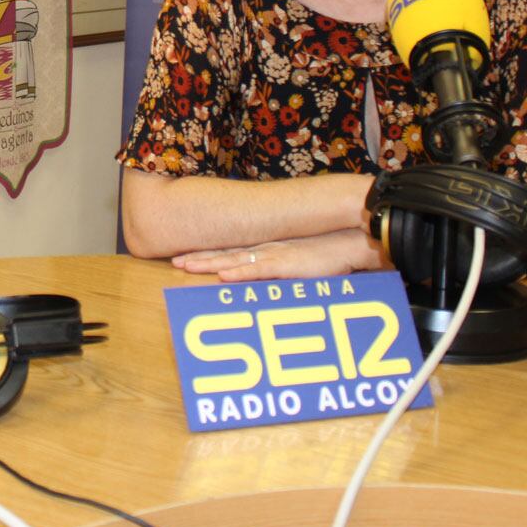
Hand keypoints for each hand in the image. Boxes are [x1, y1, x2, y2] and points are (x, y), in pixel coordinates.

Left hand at [170, 228, 385, 282]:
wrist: (352, 242)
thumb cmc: (331, 256)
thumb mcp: (302, 267)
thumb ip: (285, 274)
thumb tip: (272, 284)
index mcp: (269, 251)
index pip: (232, 252)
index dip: (209, 256)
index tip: (187, 258)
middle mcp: (267, 250)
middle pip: (226, 254)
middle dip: (199, 258)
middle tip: (175, 261)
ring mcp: (275, 256)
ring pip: (234, 260)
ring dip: (210, 263)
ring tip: (186, 265)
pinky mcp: (287, 264)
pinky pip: (258, 269)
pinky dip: (240, 271)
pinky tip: (223, 273)